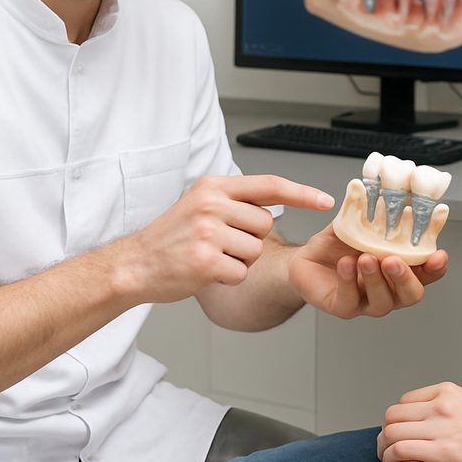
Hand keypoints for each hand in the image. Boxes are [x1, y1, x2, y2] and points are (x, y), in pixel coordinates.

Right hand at [123, 175, 333, 303]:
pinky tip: (206, 271)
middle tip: (220, 242)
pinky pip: (241, 272)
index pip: (269, 184)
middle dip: (251, 238)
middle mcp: (211, 205)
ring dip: (239, 260)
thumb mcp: (200, 203)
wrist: (136, 264)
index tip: (326, 200)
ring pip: (255, 250)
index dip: (301, 192)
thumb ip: (235, 199)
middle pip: (265, 224)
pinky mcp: (206, 262)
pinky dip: (229, 277)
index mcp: (212, 186)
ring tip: (210, 255)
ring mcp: (208, 233)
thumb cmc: (172, 237)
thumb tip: (278, 201)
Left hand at [288, 222, 447, 318]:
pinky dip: (348, 281)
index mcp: (400, 267)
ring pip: (383, 301)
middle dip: (405, 277)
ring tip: (365, 258)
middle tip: (393, 259)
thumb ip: (372, 207)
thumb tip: (381, 185)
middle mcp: (389, 288)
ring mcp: (368, 301)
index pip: (427, 272)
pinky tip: (345, 264)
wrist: (307, 259)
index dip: (435, 266)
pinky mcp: (344, 307)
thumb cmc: (338, 245)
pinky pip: (350, 300)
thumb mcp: (357, 221)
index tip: (438, 254)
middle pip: (411, 294)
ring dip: (376, 279)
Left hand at [377, 383, 461, 461]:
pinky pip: (403, 451)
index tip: (399, 431)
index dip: (397, 419)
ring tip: (390, 457)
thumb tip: (417, 416)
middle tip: (388, 446)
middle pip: (393, 415)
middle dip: (386, 432)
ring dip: (385, 447)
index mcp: (446, 391)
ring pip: (392, 433)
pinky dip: (394, 458)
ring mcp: (442, 427)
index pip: (403, 401)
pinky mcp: (445, 451)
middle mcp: (442, 405)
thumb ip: (443, 404)